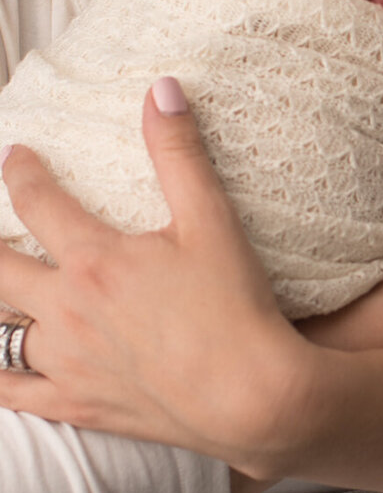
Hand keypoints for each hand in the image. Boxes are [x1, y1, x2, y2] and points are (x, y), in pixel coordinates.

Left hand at [0, 82, 315, 476]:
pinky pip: (9, 393)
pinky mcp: (75, 404)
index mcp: (95, 260)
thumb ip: (179, 153)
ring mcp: (65, 361)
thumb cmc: (235, 305)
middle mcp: (67, 309)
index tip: (15, 156)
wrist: (249, 394)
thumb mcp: (211, 219)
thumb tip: (161, 88)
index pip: (38, 202)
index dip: (21, 172)